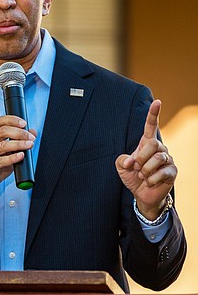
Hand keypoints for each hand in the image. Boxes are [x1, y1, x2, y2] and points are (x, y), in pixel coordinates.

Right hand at [0, 115, 34, 208]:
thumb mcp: (7, 153)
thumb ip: (18, 142)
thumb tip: (32, 133)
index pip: (0, 122)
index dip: (13, 120)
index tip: (24, 123)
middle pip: (3, 131)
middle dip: (19, 132)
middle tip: (30, 137)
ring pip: (3, 145)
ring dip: (19, 144)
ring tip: (29, 145)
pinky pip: (2, 160)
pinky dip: (13, 157)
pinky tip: (21, 156)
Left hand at [115, 99, 176, 219]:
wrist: (142, 193)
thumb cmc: (132, 176)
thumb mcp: (121, 167)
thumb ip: (122, 160)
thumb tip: (130, 161)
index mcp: (146, 143)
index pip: (150, 126)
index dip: (153, 114)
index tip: (157, 102)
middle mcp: (159, 149)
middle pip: (153, 144)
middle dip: (141, 157)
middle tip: (136, 167)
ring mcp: (167, 160)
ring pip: (158, 159)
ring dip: (145, 170)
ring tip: (142, 175)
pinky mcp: (172, 171)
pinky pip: (161, 172)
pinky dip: (150, 179)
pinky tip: (149, 181)